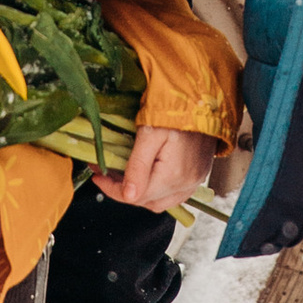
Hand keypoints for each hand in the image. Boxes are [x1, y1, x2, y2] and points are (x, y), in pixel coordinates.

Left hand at [94, 123, 217, 211]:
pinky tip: (148, 177)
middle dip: (123, 190)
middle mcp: (185, 185)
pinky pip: (174, 195)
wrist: (205, 100)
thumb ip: (138, 165)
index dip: (111, 189)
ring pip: (161, 202)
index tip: (97, 176)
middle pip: (146, 201)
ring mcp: (194, 182)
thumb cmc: (177, 111)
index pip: (134, 196)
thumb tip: (128, 196)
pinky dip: (158, 191)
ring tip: (124, 176)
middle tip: (107, 172)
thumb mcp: (151, 133)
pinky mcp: (198, 176)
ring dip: (140, 193)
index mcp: (172, 176)